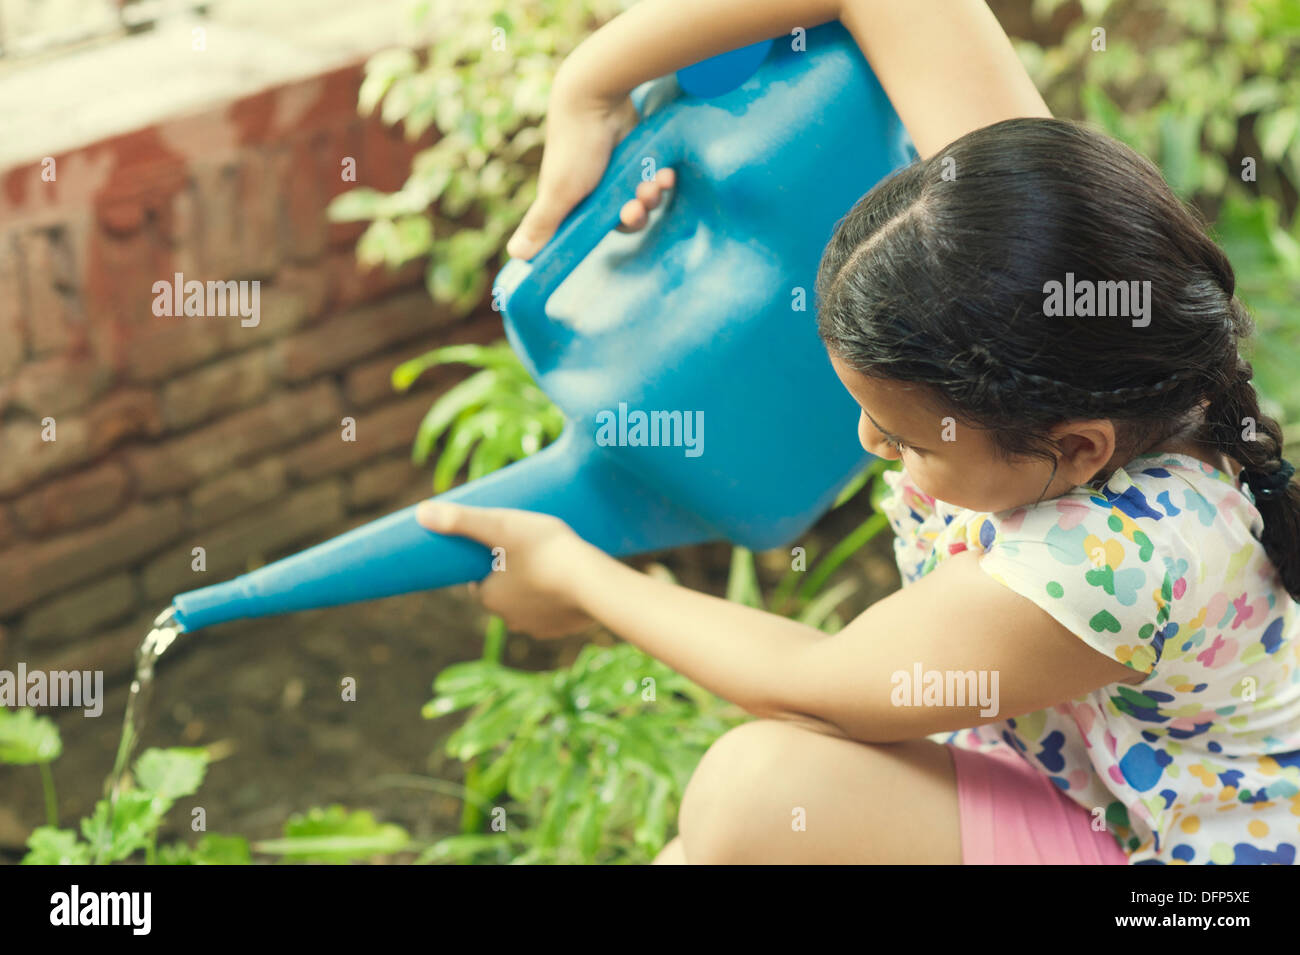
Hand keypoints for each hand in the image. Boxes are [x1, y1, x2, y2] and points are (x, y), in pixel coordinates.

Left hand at [416, 501, 601, 639]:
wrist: (594, 583)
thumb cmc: (545, 550)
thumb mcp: (500, 526)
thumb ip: (461, 520)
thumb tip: (419, 513)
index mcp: (488, 598)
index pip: (478, 580)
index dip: (486, 561)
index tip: (500, 544)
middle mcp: (508, 620)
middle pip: (502, 593)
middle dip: (510, 575)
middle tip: (527, 548)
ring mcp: (537, 628)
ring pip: (527, 604)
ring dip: (533, 589)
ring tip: (548, 563)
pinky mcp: (562, 630)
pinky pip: (552, 614)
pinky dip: (555, 600)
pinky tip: (565, 584)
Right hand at [505, 73, 675, 259]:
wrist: (596, 96)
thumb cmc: (573, 146)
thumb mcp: (557, 192)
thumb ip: (541, 225)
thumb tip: (515, 255)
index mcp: (573, 203)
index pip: (593, 231)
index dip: (613, 229)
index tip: (624, 219)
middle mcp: (593, 191)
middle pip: (624, 218)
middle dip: (637, 213)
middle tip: (640, 201)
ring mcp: (615, 174)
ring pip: (643, 200)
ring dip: (652, 196)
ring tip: (655, 182)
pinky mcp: (633, 158)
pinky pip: (652, 179)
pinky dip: (660, 179)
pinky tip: (665, 172)